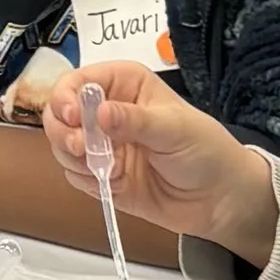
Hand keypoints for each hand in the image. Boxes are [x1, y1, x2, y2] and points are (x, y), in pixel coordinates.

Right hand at [42, 60, 279, 264]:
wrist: (218, 199)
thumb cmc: (206, 151)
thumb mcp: (174, 129)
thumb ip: (135, 121)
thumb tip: (100, 113)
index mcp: (124, 84)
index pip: (78, 81)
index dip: (67, 97)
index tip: (72, 117)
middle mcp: (107, 110)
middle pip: (60, 114)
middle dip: (64, 132)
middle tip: (81, 148)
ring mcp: (102, 144)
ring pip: (62, 146)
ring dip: (74, 158)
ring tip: (105, 168)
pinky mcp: (101, 174)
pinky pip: (74, 175)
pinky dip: (86, 181)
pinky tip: (114, 183)